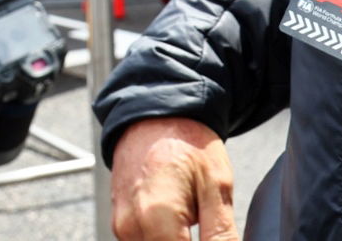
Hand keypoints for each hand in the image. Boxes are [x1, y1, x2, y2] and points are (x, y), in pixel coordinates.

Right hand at [110, 117, 238, 240]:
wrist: (155, 113)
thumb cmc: (187, 141)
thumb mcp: (217, 184)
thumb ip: (222, 235)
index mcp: (156, 217)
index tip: (213, 235)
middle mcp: (131, 226)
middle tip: (204, 219)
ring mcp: (121, 226)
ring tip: (190, 216)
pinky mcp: (119, 223)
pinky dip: (163, 238)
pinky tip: (176, 217)